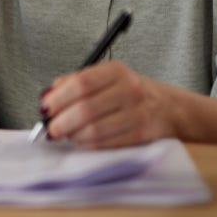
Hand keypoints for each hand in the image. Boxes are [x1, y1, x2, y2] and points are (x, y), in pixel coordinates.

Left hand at [38, 61, 175, 148]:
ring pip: (95, 130)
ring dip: (73, 135)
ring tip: (66, 134)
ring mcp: (138, 113)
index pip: (81, 83)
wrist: (171, 108)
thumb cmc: (132, 93)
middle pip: (86, 108)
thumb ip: (76, 82)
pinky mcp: (142, 135)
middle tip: (51, 128)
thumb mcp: (107, 78)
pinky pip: (107, 144)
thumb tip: (48, 95)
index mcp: (116, 71)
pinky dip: (88, 145)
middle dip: (61, 122)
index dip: (59, 98)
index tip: (45, 108)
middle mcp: (129, 90)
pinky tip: (82, 141)